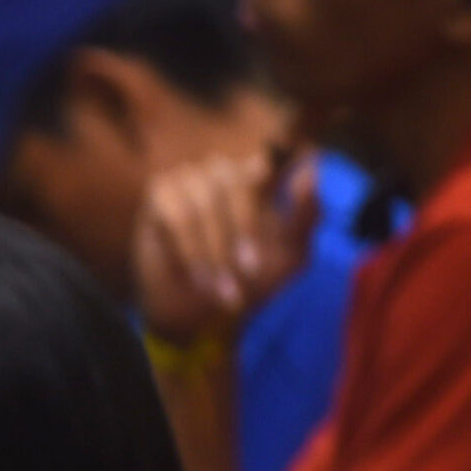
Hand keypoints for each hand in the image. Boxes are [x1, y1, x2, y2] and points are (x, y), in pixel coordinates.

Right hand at [132, 144, 323, 345]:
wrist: (202, 312)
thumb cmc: (250, 279)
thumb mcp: (291, 254)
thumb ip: (306, 214)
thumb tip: (311, 168)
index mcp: (257, 178)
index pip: (269, 158)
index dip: (275, 172)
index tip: (284, 191)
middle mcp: (220, 171)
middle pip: (232, 179)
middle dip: (243, 229)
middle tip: (250, 271)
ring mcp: (187, 180)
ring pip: (202, 201)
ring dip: (215, 250)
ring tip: (223, 285)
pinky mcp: (159, 197)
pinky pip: (175, 216)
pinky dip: (190, 250)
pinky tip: (199, 277)